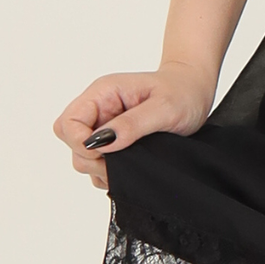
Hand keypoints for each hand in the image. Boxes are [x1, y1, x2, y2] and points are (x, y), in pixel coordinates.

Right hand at [53, 62, 215, 191]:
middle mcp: (98, 109)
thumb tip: (101, 142)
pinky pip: (97, 164)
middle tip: (124, 159)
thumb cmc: (183, 92)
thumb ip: (131, 125)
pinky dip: (108, 172)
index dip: (81, 143)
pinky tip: (132, 166)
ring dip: (101, 167)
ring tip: (132, 161)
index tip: (107, 153)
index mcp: (103, 93)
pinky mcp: (113, 142)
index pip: (68, 123)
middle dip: (91, 159)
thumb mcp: (163, 108)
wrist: (196, 92)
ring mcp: (104, 126)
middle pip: (70, 141)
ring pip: (82, 156)